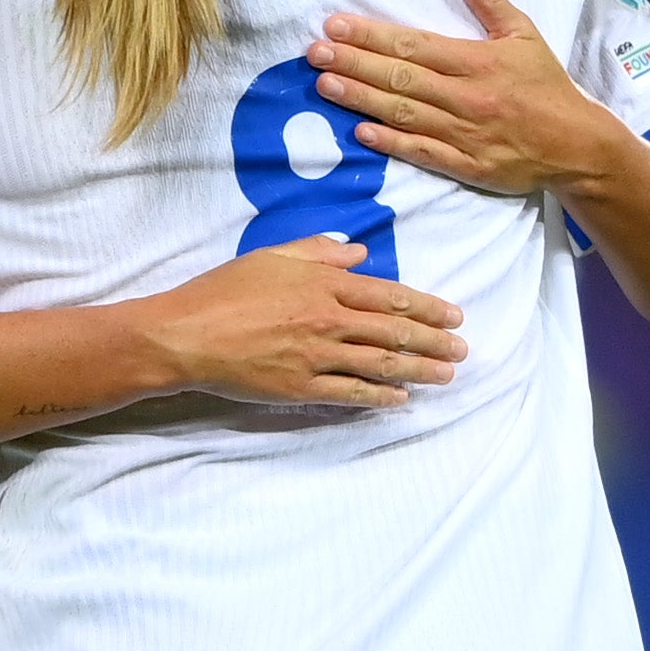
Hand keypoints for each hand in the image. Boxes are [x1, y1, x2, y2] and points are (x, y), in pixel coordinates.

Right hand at [137, 235, 465, 408]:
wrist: (186, 334)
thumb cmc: (225, 289)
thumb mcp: (272, 255)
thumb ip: (319, 251)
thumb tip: (360, 252)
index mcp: (323, 283)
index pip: (388, 297)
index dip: (426, 308)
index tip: (454, 316)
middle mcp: (327, 320)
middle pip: (393, 333)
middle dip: (434, 342)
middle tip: (463, 351)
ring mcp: (317, 357)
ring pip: (381, 365)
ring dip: (419, 371)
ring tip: (446, 376)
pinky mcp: (301, 388)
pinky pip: (351, 394)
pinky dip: (381, 397)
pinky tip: (401, 399)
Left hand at [306, 0, 618, 196]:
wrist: (578, 146)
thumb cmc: (546, 85)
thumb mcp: (524, 35)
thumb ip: (490, 1)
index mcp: (477, 62)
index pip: (414, 45)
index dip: (371, 35)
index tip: (336, 25)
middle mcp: (467, 97)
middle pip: (400, 78)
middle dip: (354, 64)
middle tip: (315, 54)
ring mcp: (466, 133)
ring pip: (404, 113)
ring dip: (361, 99)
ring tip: (324, 86)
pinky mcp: (467, 166)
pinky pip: (423, 153)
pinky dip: (391, 143)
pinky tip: (361, 132)